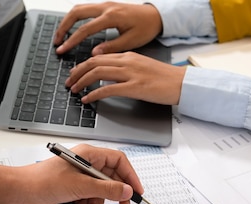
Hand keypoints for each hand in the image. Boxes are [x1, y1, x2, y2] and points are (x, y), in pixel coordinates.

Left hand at [10, 144, 144, 203]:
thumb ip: (106, 189)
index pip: (118, 161)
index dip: (130, 176)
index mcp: (89, 155)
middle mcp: (85, 165)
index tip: (137, 192)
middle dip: (114, 196)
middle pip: (111, 180)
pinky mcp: (72, 191)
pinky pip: (86, 201)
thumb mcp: (80, 186)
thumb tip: (127, 191)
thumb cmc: (42, 180)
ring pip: (99, 195)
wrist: (19, 192)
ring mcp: (79, 179)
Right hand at [54, 2, 161, 55]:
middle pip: (76, 13)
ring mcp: (105, 4)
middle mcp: (106, 7)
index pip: (85, 29)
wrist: (156, 16)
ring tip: (61, 35)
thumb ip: (111, 47)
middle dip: (63, 27)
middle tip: (57, 41)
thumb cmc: (146, 28)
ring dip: (67, 21)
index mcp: (111, 17)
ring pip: (79, 8)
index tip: (63, 49)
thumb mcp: (131, 42)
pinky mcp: (106, 6)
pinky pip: (85, 9)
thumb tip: (94, 54)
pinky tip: (72, 28)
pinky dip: (75, 18)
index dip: (72, 40)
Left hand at [66, 52, 185, 105]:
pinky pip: (108, 90)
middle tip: (69, 82)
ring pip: (97, 73)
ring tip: (74, 90)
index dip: (83, 65)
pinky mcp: (134, 87)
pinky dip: (94, 94)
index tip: (75, 73)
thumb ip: (126, 69)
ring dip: (82, 82)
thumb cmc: (165, 78)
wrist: (181, 83)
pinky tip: (88, 99)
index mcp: (128, 56)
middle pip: (94, 62)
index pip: (99, 56)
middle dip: (77, 72)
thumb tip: (110, 77)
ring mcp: (130, 74)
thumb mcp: (142, 68)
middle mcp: (127, 61)